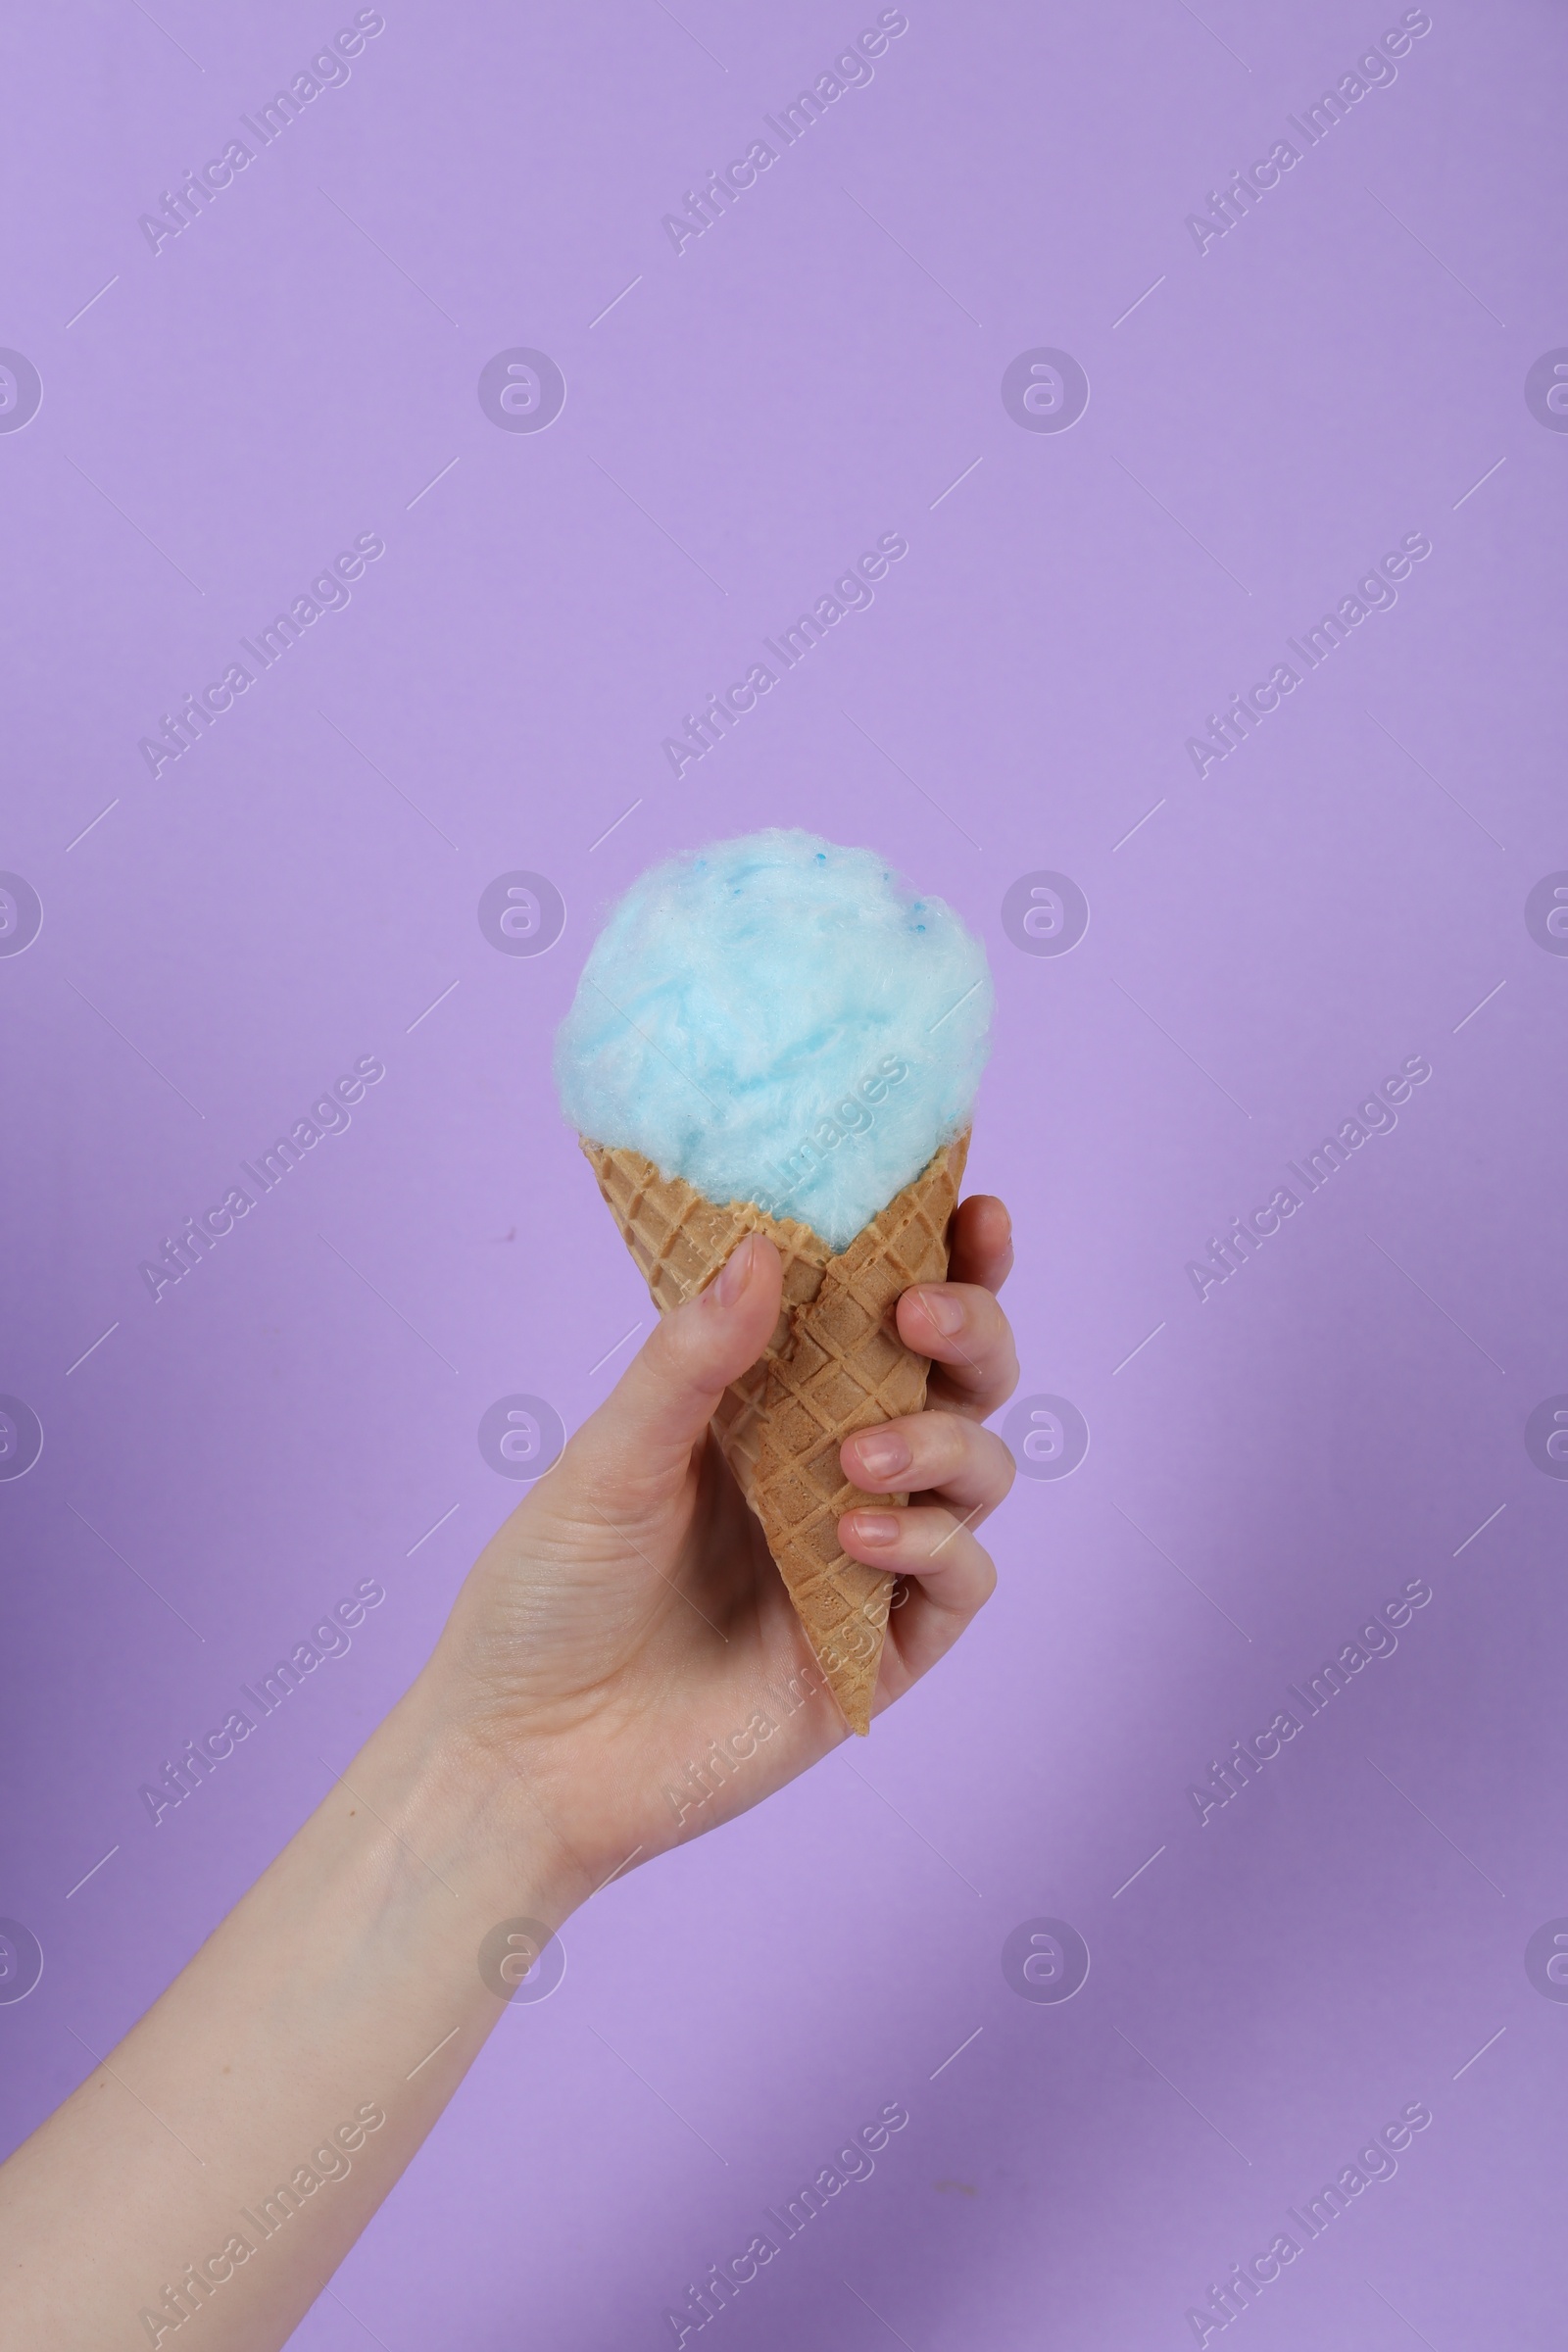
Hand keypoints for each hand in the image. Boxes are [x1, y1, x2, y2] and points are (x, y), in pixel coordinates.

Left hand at [426, 1194, 1018, 1906]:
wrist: (525, 1756)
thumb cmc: (547, 1595)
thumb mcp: (610, 1459)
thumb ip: (691, 1361)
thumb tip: (764, 1247)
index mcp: (772, 1407)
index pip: (881, 1316)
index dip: (944, 1258)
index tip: (972, 1205)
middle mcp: (834, 1472)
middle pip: (961, 1382)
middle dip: (972, 1331)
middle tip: (919, 1315)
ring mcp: (865, 1563)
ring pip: (979, 1472)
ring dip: (943, 1444)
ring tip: (856, 1460)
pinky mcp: (879, 1653)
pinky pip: (961, 1584)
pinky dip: (932, 1548)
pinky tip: (859, 1538)